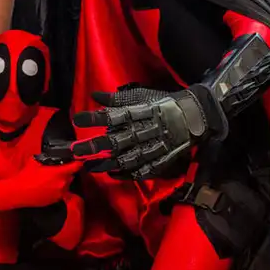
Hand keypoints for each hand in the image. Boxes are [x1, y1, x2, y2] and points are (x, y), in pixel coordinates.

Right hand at [11, 158, 81, 207]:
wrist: (20, 193)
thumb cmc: (27, 176)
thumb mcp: (34, 162)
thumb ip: (45, 159)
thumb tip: (49, 158)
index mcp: (59, 173)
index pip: (75, 167)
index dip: (78, 163)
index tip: (78, 160)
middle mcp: (63, 184)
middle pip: (71, 176)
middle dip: (67, 172)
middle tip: (58, 169)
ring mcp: (60, 194)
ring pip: (66, 185)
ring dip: (63, 181)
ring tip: (53, 179)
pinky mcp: (56, 201)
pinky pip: (61, 192)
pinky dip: (58, 189)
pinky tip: (49, 187)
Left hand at [68, 84, 226, 180]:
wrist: (194, 115)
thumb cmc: (163, 103)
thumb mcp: (140, 96)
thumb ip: (116, 98)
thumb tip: (94, 95)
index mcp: (139, 113)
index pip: (112, 116)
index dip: (94, 118)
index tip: (77, 120)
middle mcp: (143, 131)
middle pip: (115, 141)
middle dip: (94, 146)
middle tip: (75, 151)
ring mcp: (152, 148)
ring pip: (125, 159)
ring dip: (106, 163)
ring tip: (89, 167)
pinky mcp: (161, 160)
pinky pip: (142, 170)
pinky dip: (127, 174)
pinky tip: (113, 175)